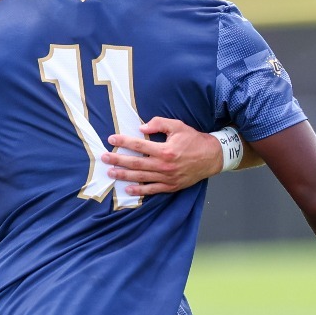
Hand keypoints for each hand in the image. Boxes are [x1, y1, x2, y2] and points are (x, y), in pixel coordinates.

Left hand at [103, 116, 224, 196]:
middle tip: (103, 158)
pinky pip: (152, 190)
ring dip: (123, 175)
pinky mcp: (171, 186)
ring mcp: (167, 177)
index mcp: (165, 150)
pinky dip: (139, 190)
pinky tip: (127, 189)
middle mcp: (164, 165)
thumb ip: (159, 123)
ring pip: (140, 177)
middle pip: (135, 163)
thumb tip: (141, 127)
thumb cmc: (194, 140)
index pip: (139, 145)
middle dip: (117, 160)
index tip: (111, 139)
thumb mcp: (178, 126)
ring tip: (110, 172)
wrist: (212, 157)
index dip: (123, 142)